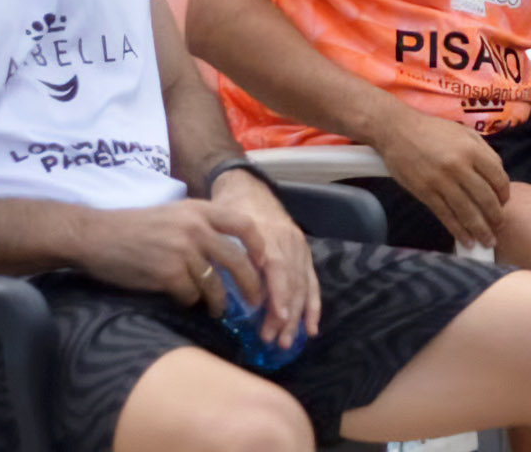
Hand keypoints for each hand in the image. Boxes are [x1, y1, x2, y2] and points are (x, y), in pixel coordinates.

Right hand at [74, 200, 257, 315]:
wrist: (96, 236)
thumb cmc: (135, 227)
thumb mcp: (174, 214)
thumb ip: (202, 226)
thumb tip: (232, 253)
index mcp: (199, 210)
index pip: (244, 224)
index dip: (259, 245)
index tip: (264, 263)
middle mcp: (195, 227)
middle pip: (237, 261)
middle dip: (251, 285)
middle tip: (256, 301)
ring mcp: (182, 250)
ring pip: (214, 284)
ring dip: (219, 301)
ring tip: (219, 310)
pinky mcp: (167, 273)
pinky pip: (190, 295)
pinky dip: (189, 301)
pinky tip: (183, 300)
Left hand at [210, 169, 320, 346]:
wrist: (249, 188)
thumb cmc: (231, 209)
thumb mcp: (222, 224)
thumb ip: (227, 251)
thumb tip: (217, 287)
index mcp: (270, 236)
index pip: (279, 270)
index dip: (280, 296)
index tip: (275, 321)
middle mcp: (289, 243)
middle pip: (292, 284)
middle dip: (285, 316)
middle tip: (272, 340)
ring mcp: (300, 249)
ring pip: (303, 287)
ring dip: (298, 317)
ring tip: (287, 341)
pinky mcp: (304, 254)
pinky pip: (312, 282)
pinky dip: (313, 306)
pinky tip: (311, 328)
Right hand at [371, 106, 509, 248]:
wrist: (397, 130)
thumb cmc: (432, 130)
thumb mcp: (463, 133)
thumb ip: (484, 151)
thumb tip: (498, 173)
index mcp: (472, 150)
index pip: (498, 178)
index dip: (504, 194)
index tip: (504, 203)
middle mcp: (459, 166)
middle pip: (485, 198)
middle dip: (496, 217)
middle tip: (499, 227)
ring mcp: (441, 181)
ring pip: (467, 211)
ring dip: (480, 230)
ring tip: (488, 241)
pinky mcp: (425, 192)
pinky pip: (446, 216)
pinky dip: (458, 231)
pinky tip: (466, 240)